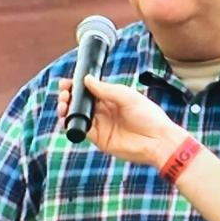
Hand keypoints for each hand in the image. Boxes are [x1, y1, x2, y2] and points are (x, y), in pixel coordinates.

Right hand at [58, 75, 186, 167]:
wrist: (156, 140)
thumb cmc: (148, 115)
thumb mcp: (127, 97)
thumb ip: (106, 89)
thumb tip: (86, 79)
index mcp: (114, 97)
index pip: (91, 89)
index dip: (78, 86)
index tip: (66, 82)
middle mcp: (106, 110)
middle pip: (82, 101)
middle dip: (69, 95)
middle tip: (64, 92)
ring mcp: (102, 124)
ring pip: (78, 115)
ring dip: (67, 109)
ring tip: (63, 104)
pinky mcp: (99, 138)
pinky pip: (81, 130)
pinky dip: (71, 124)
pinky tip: (66, 117)